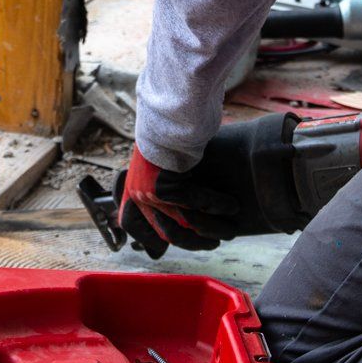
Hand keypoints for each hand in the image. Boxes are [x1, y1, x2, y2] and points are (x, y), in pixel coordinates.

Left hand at [117, 145, 241, 257]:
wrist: (168, 116)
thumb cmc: (166, 140)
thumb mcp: (152, 170)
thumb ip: (155, 193)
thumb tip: (168, 224)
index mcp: (129, 194)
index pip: (133, 227)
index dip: (152, 240)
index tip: (167, 246)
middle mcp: (136, 196)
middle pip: (167, 234)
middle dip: (194, 242)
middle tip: (213, 242)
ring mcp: (150, 192)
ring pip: (186, 222)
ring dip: (212, 227)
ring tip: (229, 229)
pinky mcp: (167, 183)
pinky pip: (197, 202)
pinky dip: (218, 205)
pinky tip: (231, 206)